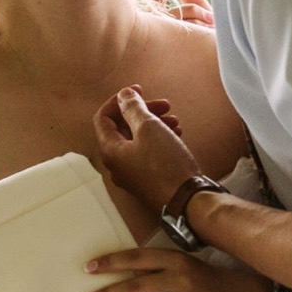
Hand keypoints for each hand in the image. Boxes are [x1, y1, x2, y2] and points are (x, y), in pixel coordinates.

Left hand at [94, 87, 198, 211]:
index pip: (103, 118)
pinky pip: (148, 153)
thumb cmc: (166, 165)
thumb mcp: (149, 128)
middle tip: (163, 104)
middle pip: (122, 128)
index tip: (138, 91)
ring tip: (174, 120)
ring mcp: (132, 174)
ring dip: (154, 124)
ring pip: (138, 140)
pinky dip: (159, 139)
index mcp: (110, 151)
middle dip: (142, 111)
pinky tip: (176, 135)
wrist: (188, 200)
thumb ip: (133, 108)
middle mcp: (117, 165)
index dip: (119, 101)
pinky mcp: (148, 180)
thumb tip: (123, 95)